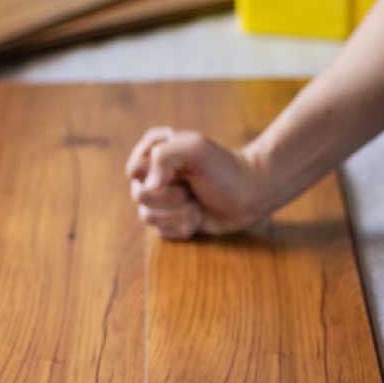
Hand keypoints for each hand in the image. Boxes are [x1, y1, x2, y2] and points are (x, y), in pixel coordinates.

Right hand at [126, 127, 273, 239]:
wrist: (249, 194)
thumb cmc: (224, 168)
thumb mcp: (195, 149)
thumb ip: (164, 156)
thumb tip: (149, 187)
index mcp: (153, 151)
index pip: (134, 169)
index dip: (158, 175)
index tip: (182, 171)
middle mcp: (153, 175)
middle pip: (140, 196)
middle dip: (172, 197)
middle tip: (193, 189)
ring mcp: (161, 200)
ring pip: (148, 217)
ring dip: (179, 213)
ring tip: (197, 204)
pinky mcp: (170, 221)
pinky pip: (161, 233)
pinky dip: (183, 228)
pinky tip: (198, 217)